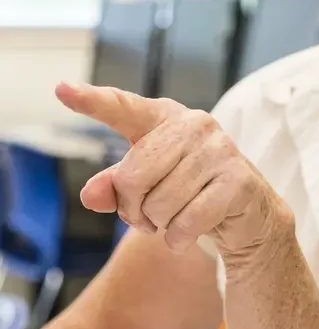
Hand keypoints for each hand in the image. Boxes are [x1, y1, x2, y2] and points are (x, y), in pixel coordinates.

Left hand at [55, 82, 293, 264]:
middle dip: (134, 209)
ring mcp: (221, 150)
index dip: (92, 101)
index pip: (124, 108)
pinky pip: (187, 221)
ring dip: (160, 225)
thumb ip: (113, 188)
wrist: (248, 214)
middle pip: (132, 177)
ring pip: (160, 204)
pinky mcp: (239, 181)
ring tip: (174, 220)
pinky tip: (188, 233)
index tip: (61, 90)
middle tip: (150, 215)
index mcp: (166, 119)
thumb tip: (91, 194)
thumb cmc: (190, 192)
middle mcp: (195, 125)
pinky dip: (179, 238)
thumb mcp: (147, 188)